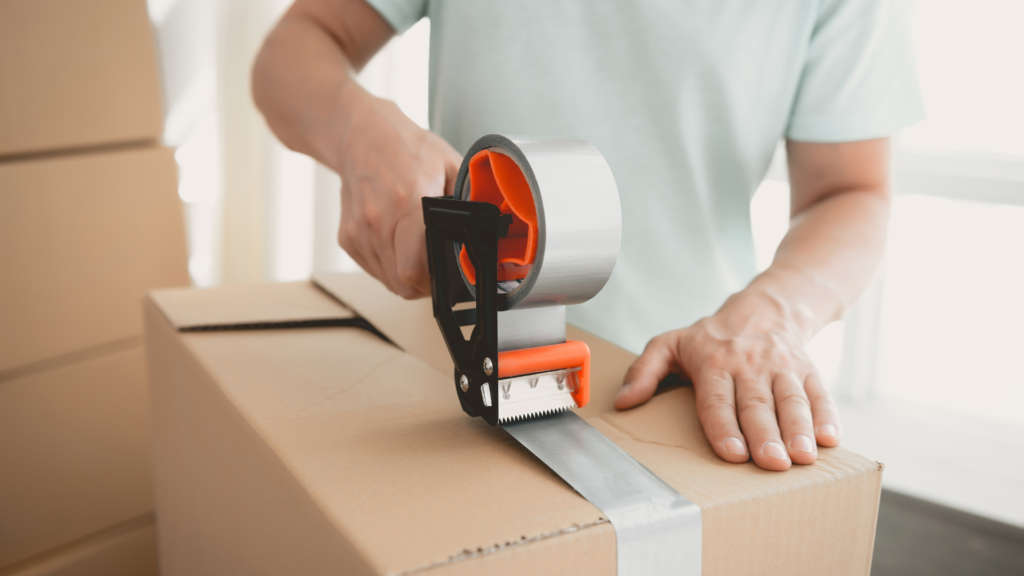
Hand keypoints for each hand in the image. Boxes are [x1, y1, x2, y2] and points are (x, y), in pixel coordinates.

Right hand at [335, 87, 462, 297]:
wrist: (362, 134)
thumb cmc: (407, 147)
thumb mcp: (450, 165)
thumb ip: (469, 199)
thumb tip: (492, 227)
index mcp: (406, 204)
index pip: (414, 270)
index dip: (435, 282)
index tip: (449, 275)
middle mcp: (377, 222)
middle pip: (401, 283)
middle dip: (424, 286)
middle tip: (438, 272)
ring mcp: (358, 232)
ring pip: (387, 281)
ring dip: (406, 277)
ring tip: (419, 253)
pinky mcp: (347, 237)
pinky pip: (373, 269)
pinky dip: (389, 267)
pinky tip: (400, 246)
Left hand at [614, 286, 841, 470]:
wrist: (766, 308)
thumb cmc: (711, 337)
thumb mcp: (670, 344)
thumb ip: (644, 371)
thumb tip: (623, 402)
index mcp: (713, 364)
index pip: (717, 400)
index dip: (724, 427)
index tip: (733, 453)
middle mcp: (749, 365)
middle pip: (757, 404)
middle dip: (765, 435)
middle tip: (772, 463)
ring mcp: (782, 367)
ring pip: (791, 399)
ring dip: (799, 429)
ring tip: (804, 456)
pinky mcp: (808, 370)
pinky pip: (819, 392)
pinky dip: (827, 415)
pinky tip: (830, 438)